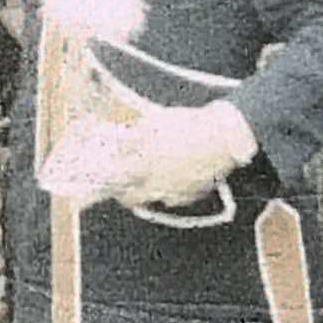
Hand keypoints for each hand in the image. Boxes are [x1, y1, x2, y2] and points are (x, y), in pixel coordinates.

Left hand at [106, 99, 257, 211]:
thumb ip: (132, 139)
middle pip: (131, 199)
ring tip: (151, 173)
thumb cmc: (187, 126)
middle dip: (123, 191)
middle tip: (124, 178)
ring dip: (147, 190)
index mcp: (142, 168)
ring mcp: (175, 194)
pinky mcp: (192, 195)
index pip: (113, 183)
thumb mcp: (153, 124)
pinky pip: (174, 197)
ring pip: (153, 199)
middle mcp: (155, 187)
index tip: (99, 178)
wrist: (224, 137)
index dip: (104, 181)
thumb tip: (118, 148)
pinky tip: (173, 175)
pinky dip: (169, 190)